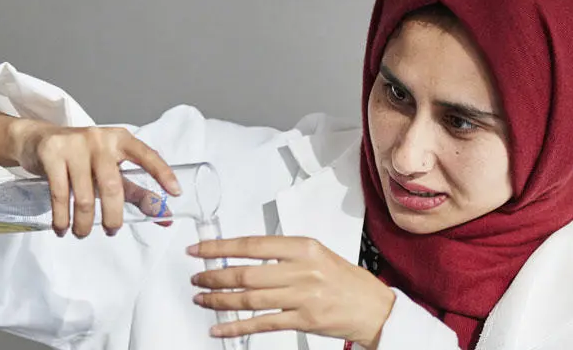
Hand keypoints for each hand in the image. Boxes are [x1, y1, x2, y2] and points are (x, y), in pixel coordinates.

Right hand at [8, 119, 182, 237]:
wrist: (38, 140)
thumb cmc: (82, 158)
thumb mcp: (111, 170)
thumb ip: (138, 192)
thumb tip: (164, 216)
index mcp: (120, 140)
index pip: (146, 155)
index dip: (162, 173)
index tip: (176, 192)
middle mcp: (100, 139)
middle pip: (112, 186)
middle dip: (113, 216)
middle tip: (111, 230)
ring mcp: (74, 145)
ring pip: (84, 196)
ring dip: (84, 222)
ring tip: (82, 232)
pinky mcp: (52, 153)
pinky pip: (59, 194)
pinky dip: (62, 217)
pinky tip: (63, 228)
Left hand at [187, 236, 395, 348]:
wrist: (375, 308)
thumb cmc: (347, 282)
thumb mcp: (318, 255)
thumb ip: (285, 254)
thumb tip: (246, 257)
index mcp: (305, 248)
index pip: (252, 245)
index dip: (220, 248)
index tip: (199, 250)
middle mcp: (302, 270)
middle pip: (246, 273)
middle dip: (214, 276)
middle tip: (197, 277)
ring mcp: (302, 297)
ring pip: (249, 299)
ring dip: (219, 300)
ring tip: (202, 298)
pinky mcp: (303, 320)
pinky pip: (261, 323)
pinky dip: (236, 326)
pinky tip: (219, 327)